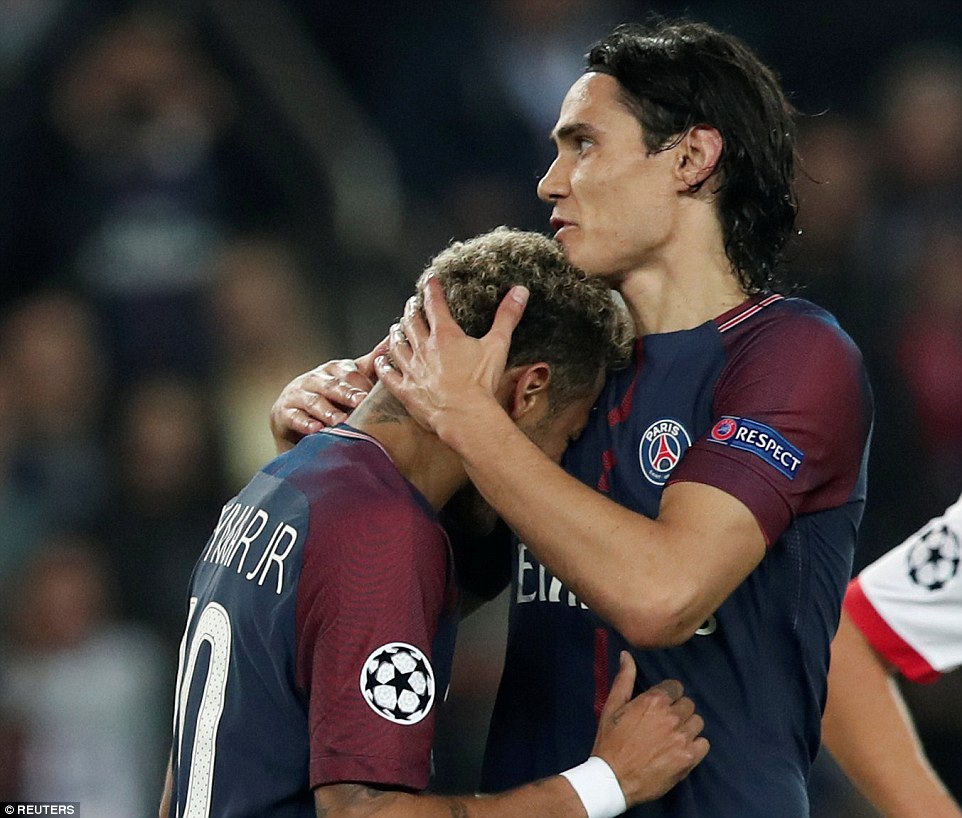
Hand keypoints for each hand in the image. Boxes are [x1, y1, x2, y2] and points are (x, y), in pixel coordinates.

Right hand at [269, 345, 382, 451]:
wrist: (296, 418)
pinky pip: (294, 417)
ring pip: (314, 401)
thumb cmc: (331, 397)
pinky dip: (305, 423)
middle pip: (332, 385)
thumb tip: (390, 342)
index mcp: (335, 369)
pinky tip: (315, 430)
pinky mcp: (284, 412)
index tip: (375, 392)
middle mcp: (315, 378)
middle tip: (361, 402)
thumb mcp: (350, 380)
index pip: (350, 373)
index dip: (362, 383)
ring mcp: (298, 394)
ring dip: (327, 411)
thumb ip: (371, 364)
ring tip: (340, 421)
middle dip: (346, 393)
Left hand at [375, 274, 528, 436]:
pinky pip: (388, 374)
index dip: (432, 289)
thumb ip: (507, 316)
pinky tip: (380, 361)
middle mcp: (423, 348)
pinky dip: (383, 366)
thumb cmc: (480, 383)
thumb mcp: (498, 345)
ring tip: (396, 328)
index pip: (434, 304)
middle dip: (411, 310)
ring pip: (396, 345)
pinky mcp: (405, 390)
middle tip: (412, 304)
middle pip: (412, 322)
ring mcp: (411, 369)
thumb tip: (519, 291)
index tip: (430, 280)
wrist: (464, 415)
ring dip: (396, 334)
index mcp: (445, 335)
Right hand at [593, 652, 708, 804]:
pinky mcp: (688, 758)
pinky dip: (695, 746)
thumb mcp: (612, 706)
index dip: (668, 695)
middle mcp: (671, 716)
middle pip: (688, 704)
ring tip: (673, 737)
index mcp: (654, 701)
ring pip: (697, 722)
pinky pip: (703, 744)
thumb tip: (627, 655)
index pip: (676, 687)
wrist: (613, 778)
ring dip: (687, 727)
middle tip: (664, 724)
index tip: (660, 706)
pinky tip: (680, 750)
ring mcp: (682, 738)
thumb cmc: (611, 741)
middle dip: (678, 711)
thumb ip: (624, 679)